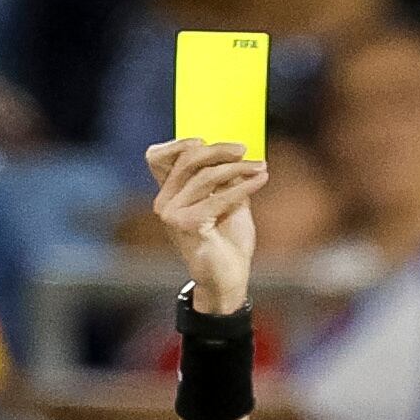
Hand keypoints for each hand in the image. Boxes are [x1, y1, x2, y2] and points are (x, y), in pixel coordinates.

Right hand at [144, 136, 265, 314]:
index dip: (179, 143)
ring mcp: (171, 214)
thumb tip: (233, 150)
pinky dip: (243, 186)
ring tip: (260, 168)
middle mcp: (164, 203)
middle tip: (245, 151)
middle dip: (219, 150)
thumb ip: (224, 176)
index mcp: (169, 194)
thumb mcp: (227, 200)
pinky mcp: (186, 225)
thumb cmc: (227, 241)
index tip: (207, 139)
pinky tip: (261, 180)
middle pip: (187, 159)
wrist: (229, 280)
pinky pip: (218, 197)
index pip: (158, 157)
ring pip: (206, 176)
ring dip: (238, 169)